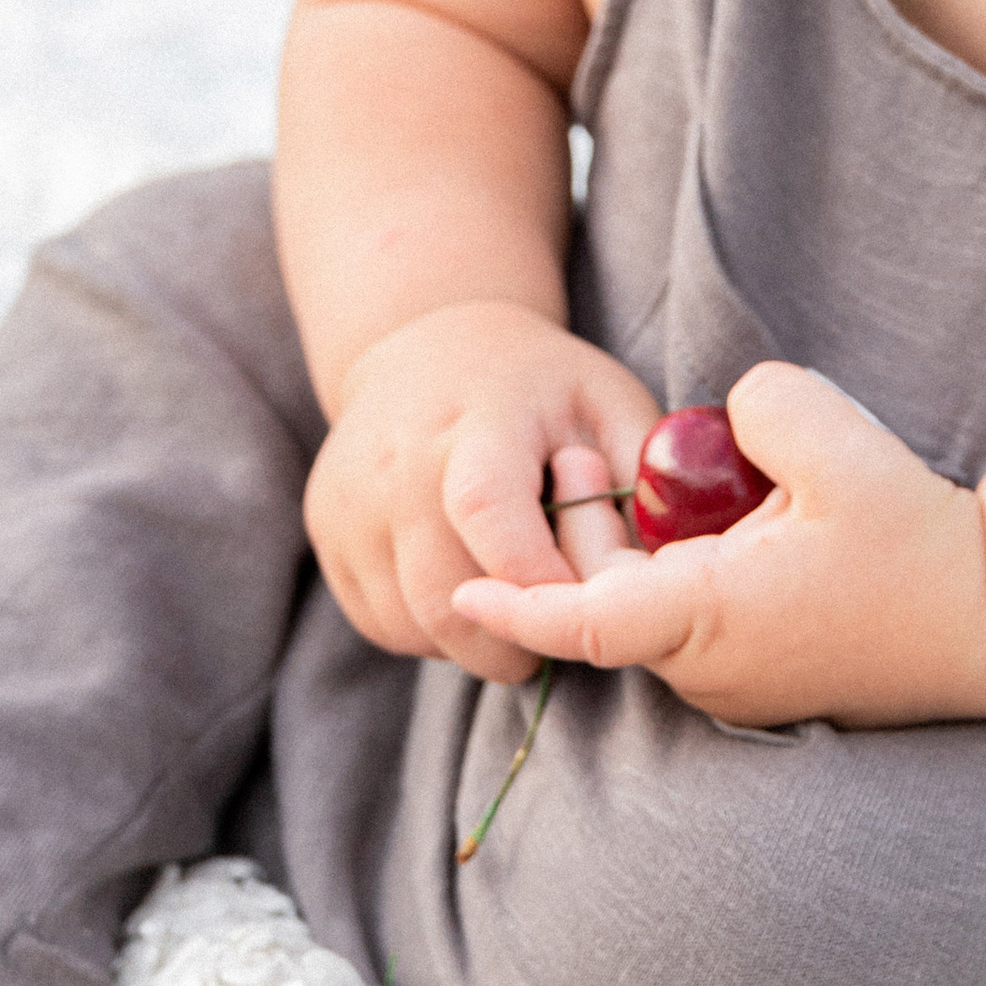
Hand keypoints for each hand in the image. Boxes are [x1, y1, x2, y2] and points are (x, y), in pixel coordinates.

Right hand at [303, 301, 662, 685]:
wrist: (427, 344)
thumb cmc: (541, 387)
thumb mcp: (609, 401)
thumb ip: (642, 480)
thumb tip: (659, 570)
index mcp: (479, 417)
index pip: (486, 508)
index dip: (535, 579)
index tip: (578, 605)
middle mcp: (397, 458)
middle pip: (441, 592)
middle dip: (512, 640)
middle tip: (553, 627)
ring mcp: (350, 497)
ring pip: (410, 622)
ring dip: (471, 642)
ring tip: (511, 596)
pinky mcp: (326, 531)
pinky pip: (380, 622)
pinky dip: (429, 632)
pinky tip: (465, 583)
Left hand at [452, 363, 985, 728]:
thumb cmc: (918, 538)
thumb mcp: (832, 438)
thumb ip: (755, 406)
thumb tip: (725, 422)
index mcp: (711, 617)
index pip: (583, 621)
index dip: (515, 605)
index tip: (459, 595)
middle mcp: (712, 667)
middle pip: (608, 603)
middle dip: (582, 540)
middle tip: (584, 461)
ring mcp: (740, 684)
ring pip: (655, 610)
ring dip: (645, 556)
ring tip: (680, 486)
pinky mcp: (768, 678)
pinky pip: (698, 623)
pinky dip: (688, 576)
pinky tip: (734, 523)